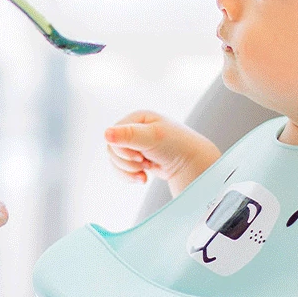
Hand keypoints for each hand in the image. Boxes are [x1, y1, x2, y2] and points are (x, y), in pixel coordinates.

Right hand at [103, 111, 219, 195]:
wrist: (191, 165)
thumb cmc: (177, 146)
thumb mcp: (153, 137)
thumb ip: (129, 135)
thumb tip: (106, 134)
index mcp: (136, 118)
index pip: (113, 136)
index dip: (123, 150)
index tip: (141, 157)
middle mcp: (133, 129)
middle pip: (112, 150)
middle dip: (128, 162)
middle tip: (146, 163)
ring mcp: (134, 145)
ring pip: (115, 161)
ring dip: (129, 170)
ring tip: (147, 170)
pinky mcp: (135, 159)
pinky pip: (121, 169)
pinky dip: (130, 176)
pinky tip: (143, 178)